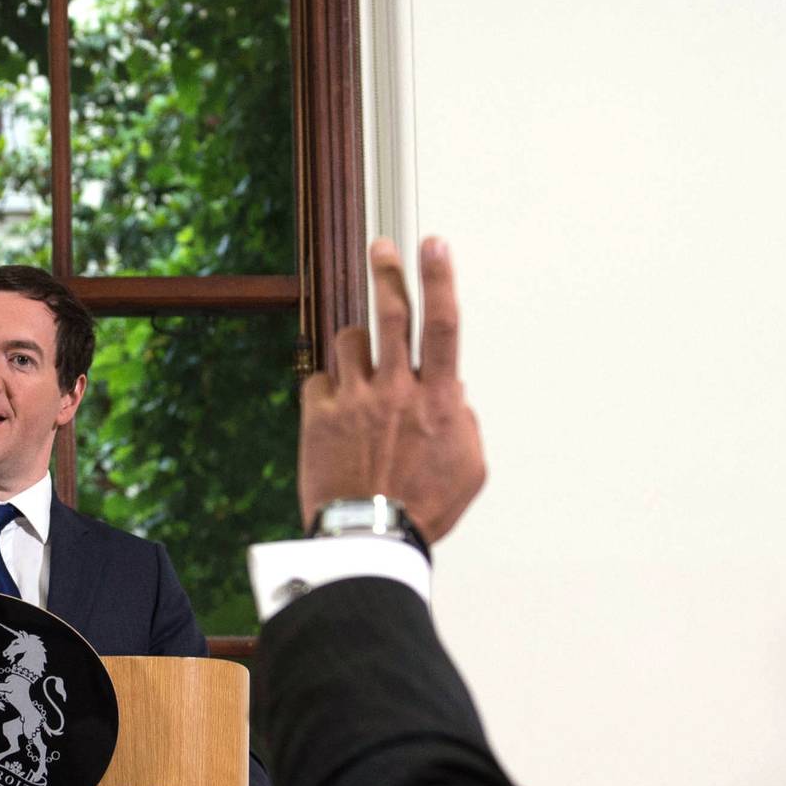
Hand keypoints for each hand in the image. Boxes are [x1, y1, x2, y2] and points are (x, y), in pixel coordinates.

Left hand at [298, 236, 485, 542]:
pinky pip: (319, 378)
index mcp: (437, 400)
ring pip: (349, 340)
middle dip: (388, 272)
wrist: (367, 538)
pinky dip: (328, 386)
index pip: (442, 325)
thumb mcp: (468, 467)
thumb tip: (453, 389)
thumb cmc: (422, 507)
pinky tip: (335, 410)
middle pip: (391, 313)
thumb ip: (465, 420)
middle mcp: (395, 391)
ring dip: (356, 346)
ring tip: (361, 371)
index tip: (435, 246)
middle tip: (381, 247)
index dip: (440, 279)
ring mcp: (353, 400)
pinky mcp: (317, 415)